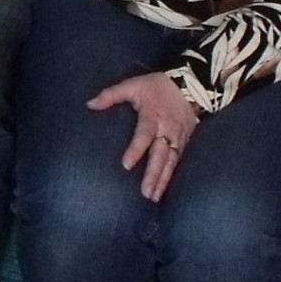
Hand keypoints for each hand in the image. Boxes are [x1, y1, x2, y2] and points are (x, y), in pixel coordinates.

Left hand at [91, 70, 200, 202]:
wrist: (190, 84)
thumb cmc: (157, 86)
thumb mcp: (133, 85)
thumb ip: (111, 95)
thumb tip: (90, 104)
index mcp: (153, 116)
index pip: (144, 135)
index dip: (136, 150)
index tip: (126, 164)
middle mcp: (167, 129)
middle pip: (160, 155)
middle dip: (153, 175)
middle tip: (145, 193)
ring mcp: (178, 137)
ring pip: (171, 162)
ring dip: (162, 180)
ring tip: (153, 196)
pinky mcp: (185, 141)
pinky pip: (178, 161)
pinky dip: (171, 175)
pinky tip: (163, 188)